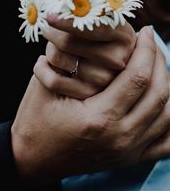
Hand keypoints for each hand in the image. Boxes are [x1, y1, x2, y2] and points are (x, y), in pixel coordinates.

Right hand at [11, 27, 169, 186]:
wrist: (34, 157)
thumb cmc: (36, 119)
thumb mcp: (47, 86)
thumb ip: (72, 61)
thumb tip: (98, 34)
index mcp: (98, 119)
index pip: (138, 76)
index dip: (146, 49)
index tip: (145, 32)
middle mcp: (120, 138)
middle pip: (159, 92)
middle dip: (159, 60)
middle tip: (151, 43)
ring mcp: (128, 151)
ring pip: (168, 114)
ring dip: (166, 84)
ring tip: (156, 65)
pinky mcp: (130, 158)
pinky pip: (166, 142)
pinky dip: (169, 118)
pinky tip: (163, 102)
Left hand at [40, 14, 135, 97]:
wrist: (107, 58)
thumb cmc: (98, 32)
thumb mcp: (100, 18)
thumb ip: (85, 11)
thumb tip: (58, 8)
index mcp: (123, 35)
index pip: (91, 27)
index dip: (67, 20)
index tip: (49, 16)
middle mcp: (118, 59)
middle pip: (67, 42)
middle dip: (51, 32)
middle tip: (47, 28)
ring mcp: (104, 80)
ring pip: (57, 57)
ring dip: (49, 49)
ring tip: (55, 46)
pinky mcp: (88, 94)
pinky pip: (52, 80)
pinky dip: (41, 68)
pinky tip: (44, 63)